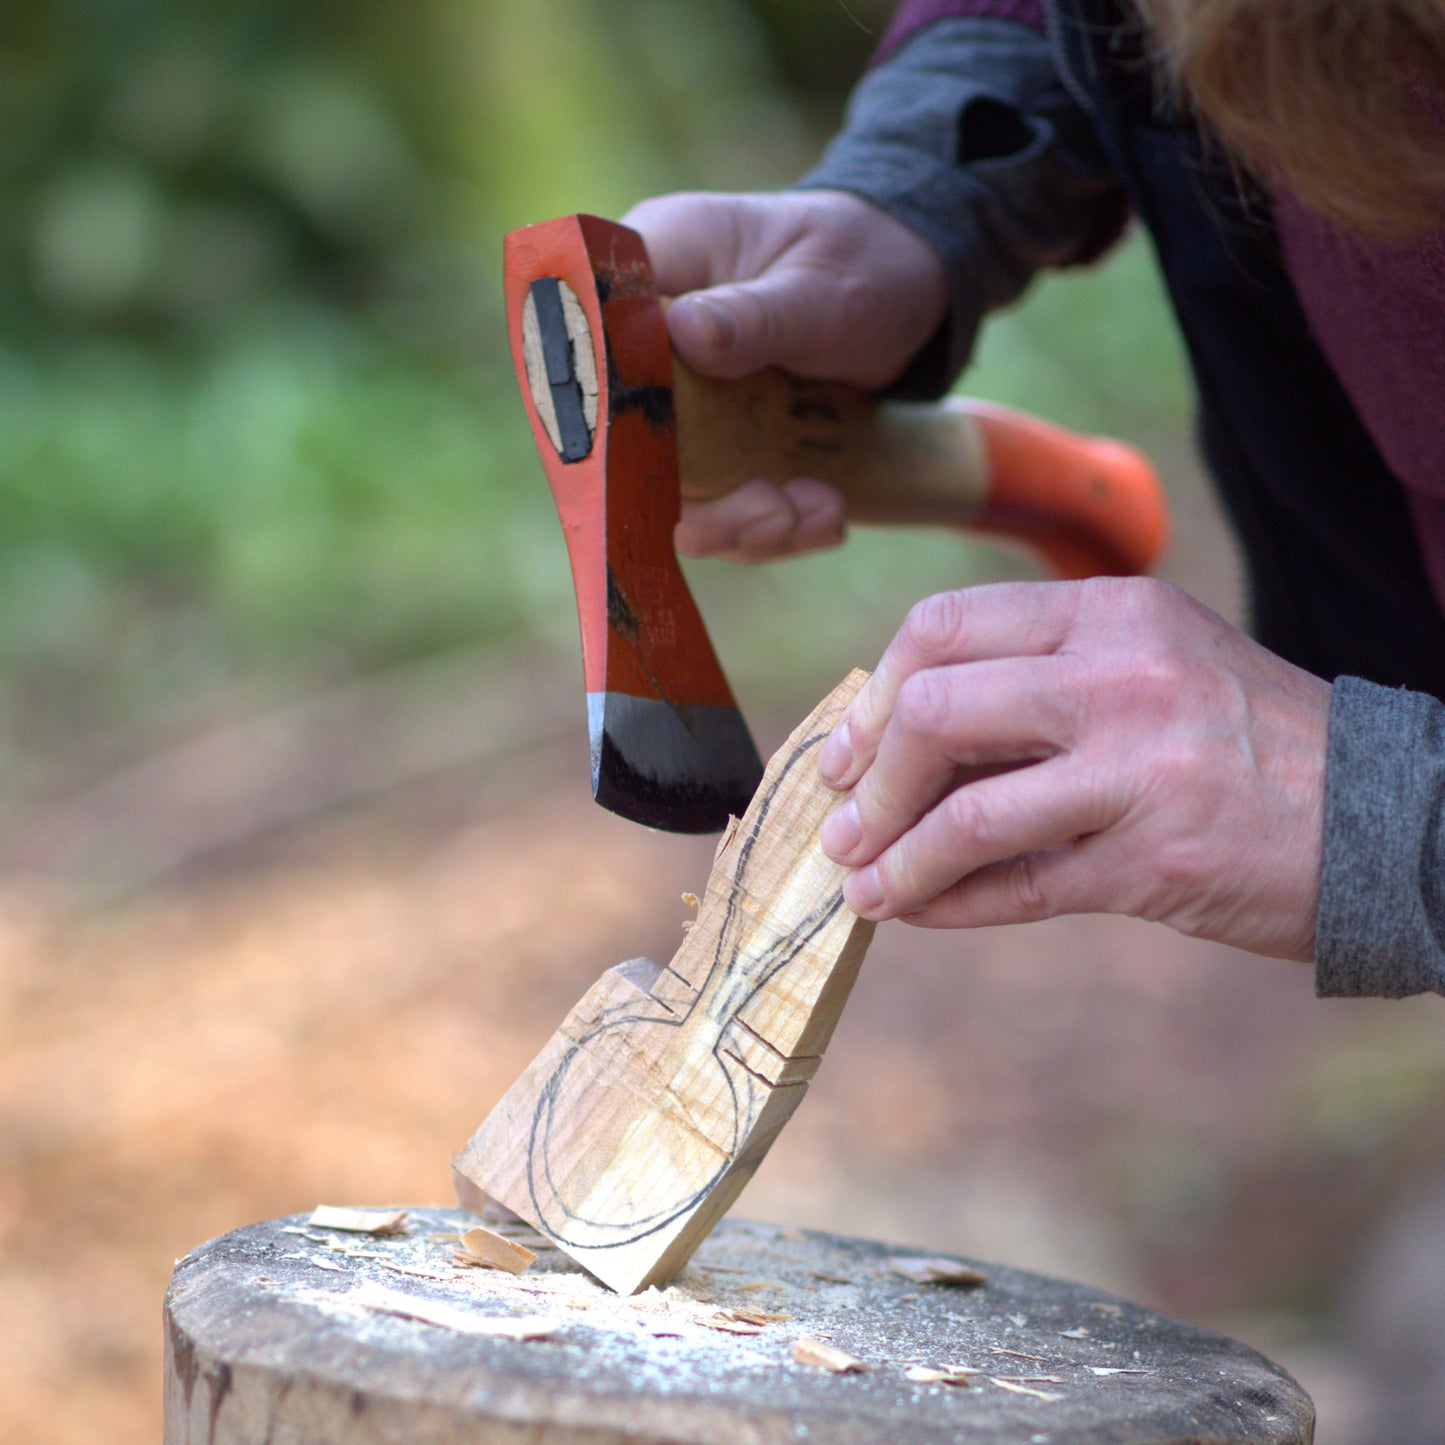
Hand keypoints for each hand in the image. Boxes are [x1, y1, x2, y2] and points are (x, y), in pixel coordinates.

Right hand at [622, 189, 947, 561]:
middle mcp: (652, 349)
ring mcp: (687, 411)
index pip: (586, 342)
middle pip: (627, 446)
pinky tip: (828, 511)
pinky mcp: (725, 456)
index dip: (599, 414)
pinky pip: (730, 512)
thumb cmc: (859, 259)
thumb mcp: (817, 285)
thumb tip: (682, 331)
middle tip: (773, 509)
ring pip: (680, 497)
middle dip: (701, 501)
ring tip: (819, 509)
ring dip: (747, 526)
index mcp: (653, 271)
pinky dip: (781, 529)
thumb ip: (751, 314)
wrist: (913, 289)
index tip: (653, 467)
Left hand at [816, 578, 1331, 959]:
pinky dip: (949, 905)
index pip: (943, 627)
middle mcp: (1124, 676)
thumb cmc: (1242, 740)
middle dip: (869, 779)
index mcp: (1112, 611)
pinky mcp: (1158, 860)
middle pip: (935, 710)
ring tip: (863, 886)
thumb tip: (898, 733)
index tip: (848, 751)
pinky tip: (917, 913)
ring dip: (895, 858)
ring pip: (966, 814)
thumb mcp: (1152, 666)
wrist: (1387, 815)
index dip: (875, 695)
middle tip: (845, 822)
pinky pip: (1018, 888)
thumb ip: (1039, 680)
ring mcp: (1142, 769)